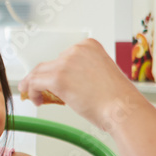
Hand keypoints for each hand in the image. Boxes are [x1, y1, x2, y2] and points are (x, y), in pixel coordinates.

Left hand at [17, 38, 148, 131]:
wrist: (124, 109)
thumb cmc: (119, 99)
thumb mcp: (102, 75)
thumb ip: (83, 73)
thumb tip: (68, 83)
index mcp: (89, 46)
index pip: (63, 57)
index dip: (55, 70)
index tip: (52, 80)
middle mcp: (76, 50)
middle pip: (50, 64)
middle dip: (42, 78)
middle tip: (39, 89)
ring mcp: (66, 63)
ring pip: (39, 72)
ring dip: (32, 84)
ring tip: (32, 95)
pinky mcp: (58, 78)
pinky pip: (35, 83)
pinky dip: (31, 91)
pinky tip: (35, 100)